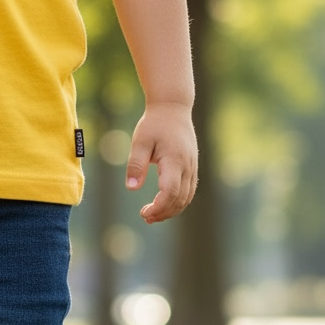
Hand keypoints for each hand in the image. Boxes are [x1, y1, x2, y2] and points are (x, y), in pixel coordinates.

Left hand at [125, 103, 197, 223]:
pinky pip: (189, 190)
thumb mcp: (139, 142)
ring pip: (187, 197)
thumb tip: (132, 188)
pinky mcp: (192, 166)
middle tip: (145, 217)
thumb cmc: (153, 124)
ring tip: (152, 215)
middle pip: (180, 199)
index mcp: (174, 160)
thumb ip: (136, 165)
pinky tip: (163, 205)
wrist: (173, 108)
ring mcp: (192, 166)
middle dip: (163, 212)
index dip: (158, 207)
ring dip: (171, 210)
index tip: (144, 213)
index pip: (170, 192)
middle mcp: (187, 165)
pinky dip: (178, 202)